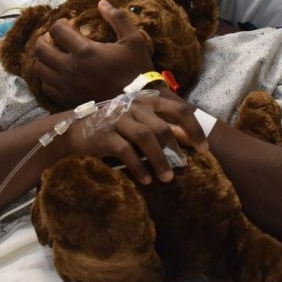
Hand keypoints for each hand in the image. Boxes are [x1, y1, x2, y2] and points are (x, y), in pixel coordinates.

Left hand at [33, 0, 152, 108]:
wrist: (137, 105)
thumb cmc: (137, 71)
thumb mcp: (134, 40)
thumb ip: (118, 19)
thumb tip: (102, 3)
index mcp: (85, 51)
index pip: (57, 30)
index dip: (59, 22)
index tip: (66, 22)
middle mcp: (70, 69)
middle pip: (40, 49)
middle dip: (44, 39)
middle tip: (54, 38)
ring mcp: (66, 86)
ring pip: (39, 69)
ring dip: (43, 59)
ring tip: (54, 55)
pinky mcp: (66, 100)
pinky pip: (46, 86)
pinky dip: (47, 77)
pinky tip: (58, 73)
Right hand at [63, 90, 208, 183]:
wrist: (78, 129)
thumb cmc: (117, 126)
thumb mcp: (141, 122)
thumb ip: (164, 127)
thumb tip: (191, 140)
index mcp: (148, 101)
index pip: (178, 110)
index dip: (194, 129)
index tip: (204, 149)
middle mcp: (134, 106)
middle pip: (162, 126)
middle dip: (176, 149)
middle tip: (185, 166)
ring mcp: (118, 119)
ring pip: (145, 138)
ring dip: (159, 160)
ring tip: (167, 178)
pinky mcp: (105, 135)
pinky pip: (125, 151)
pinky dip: (139, 167)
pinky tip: (146, 180)